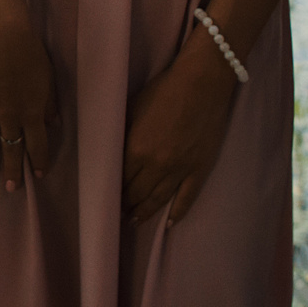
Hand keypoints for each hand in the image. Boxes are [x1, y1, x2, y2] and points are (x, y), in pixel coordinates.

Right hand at [0, 10, 59, 193]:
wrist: (0, 31)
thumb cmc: (29, 49)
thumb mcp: (48, 77)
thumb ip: (49, 103)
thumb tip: (54, 123)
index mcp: (31, 111)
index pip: (36, 145)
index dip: (37, 161)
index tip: (38, 174)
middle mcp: (9, 114)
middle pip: (11, 148)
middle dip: (12, 169)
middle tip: (11, 187)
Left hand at [123, 36, 237, 223]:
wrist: (201, 84)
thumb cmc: (164, 90)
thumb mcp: (133, 108)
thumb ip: (124, 133)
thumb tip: (114, 150)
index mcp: (136, 148)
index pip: (120, 177)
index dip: (112, 188)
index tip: (106, 196)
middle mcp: (157, 165)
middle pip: (137, 192)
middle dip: (126, 204)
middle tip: (119, 212)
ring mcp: (180, 169)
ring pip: (159, 199)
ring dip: (145, 211)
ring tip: (135, 219)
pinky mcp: (200, 169)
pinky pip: (187, 197)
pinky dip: (179, 212)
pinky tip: (170, 222)